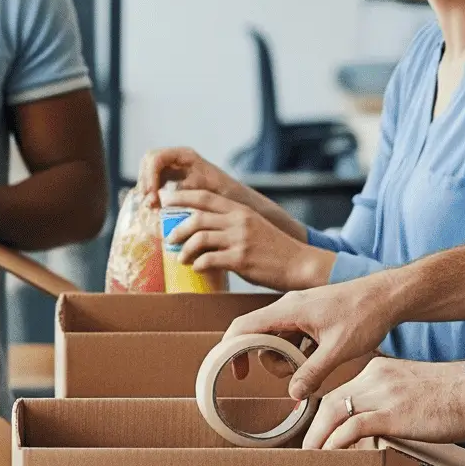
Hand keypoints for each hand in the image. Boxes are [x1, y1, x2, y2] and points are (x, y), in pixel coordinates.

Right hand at [139, 146, 249, 204]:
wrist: (239, 201)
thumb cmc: (226, 195)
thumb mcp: (204, 192)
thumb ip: (181, 193)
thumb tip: (157, 200)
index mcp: (185, 155)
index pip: (157, 158)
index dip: (149, 175)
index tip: (151, 195)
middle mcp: (177, 158)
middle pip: (148, 160)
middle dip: (144, 180)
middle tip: (148, 202)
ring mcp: (173, 167)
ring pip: (148, 170)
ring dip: (145, 187)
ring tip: (151, 206)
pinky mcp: (171, 179)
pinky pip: (153, 181)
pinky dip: (150, 193)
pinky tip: (154, 207)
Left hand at [167, 186, 330, 289]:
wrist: (299, 263)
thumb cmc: (273, 247)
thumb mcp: (252, 225)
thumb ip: (230, 222)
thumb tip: (201, 227)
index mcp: (240, 210)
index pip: (204, 197)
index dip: (181, 197)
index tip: (165, 201)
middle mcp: (238, 221)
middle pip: (196, 218)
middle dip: (177, 228)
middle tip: (169, 238)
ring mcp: (239, 240)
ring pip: (199, 239)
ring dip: (185, 250)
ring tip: (181, 258)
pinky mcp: (240, 260)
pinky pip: (209, 260)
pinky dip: (198, 264)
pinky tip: (197, 268)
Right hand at [232, 275, 404, 400]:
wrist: (389, 295)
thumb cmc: (366, 314)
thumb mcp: (339, 349)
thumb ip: (313, 372)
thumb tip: (293, 395)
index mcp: (287, 310)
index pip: (243, 327)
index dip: (230, 350)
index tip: (233, 373)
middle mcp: (288, 307)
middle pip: (258, 337)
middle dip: (270, 361)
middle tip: (296, 372)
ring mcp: (299, 311)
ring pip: (276, 339)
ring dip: (287, 358)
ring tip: (314, 364)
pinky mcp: (311, 317)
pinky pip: (292, 337)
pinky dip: (299, 352)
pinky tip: (321, 358)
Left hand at [302, 356, 464, 449]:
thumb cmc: (455, 397)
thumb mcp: (413, 390)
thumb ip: (391, 402)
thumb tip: (379, 429)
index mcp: (378, 371)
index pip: (340, 392)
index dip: (323, 415)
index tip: (317, 434)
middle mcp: (375, 378)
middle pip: (329, 402)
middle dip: (314, 428)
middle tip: (306, 450)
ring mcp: (383, 394)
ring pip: (334, 413)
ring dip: (318, 438)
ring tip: (312, 457)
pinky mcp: (393, 412)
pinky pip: (352, 426)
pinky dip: (336, 442)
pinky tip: (330, 455)